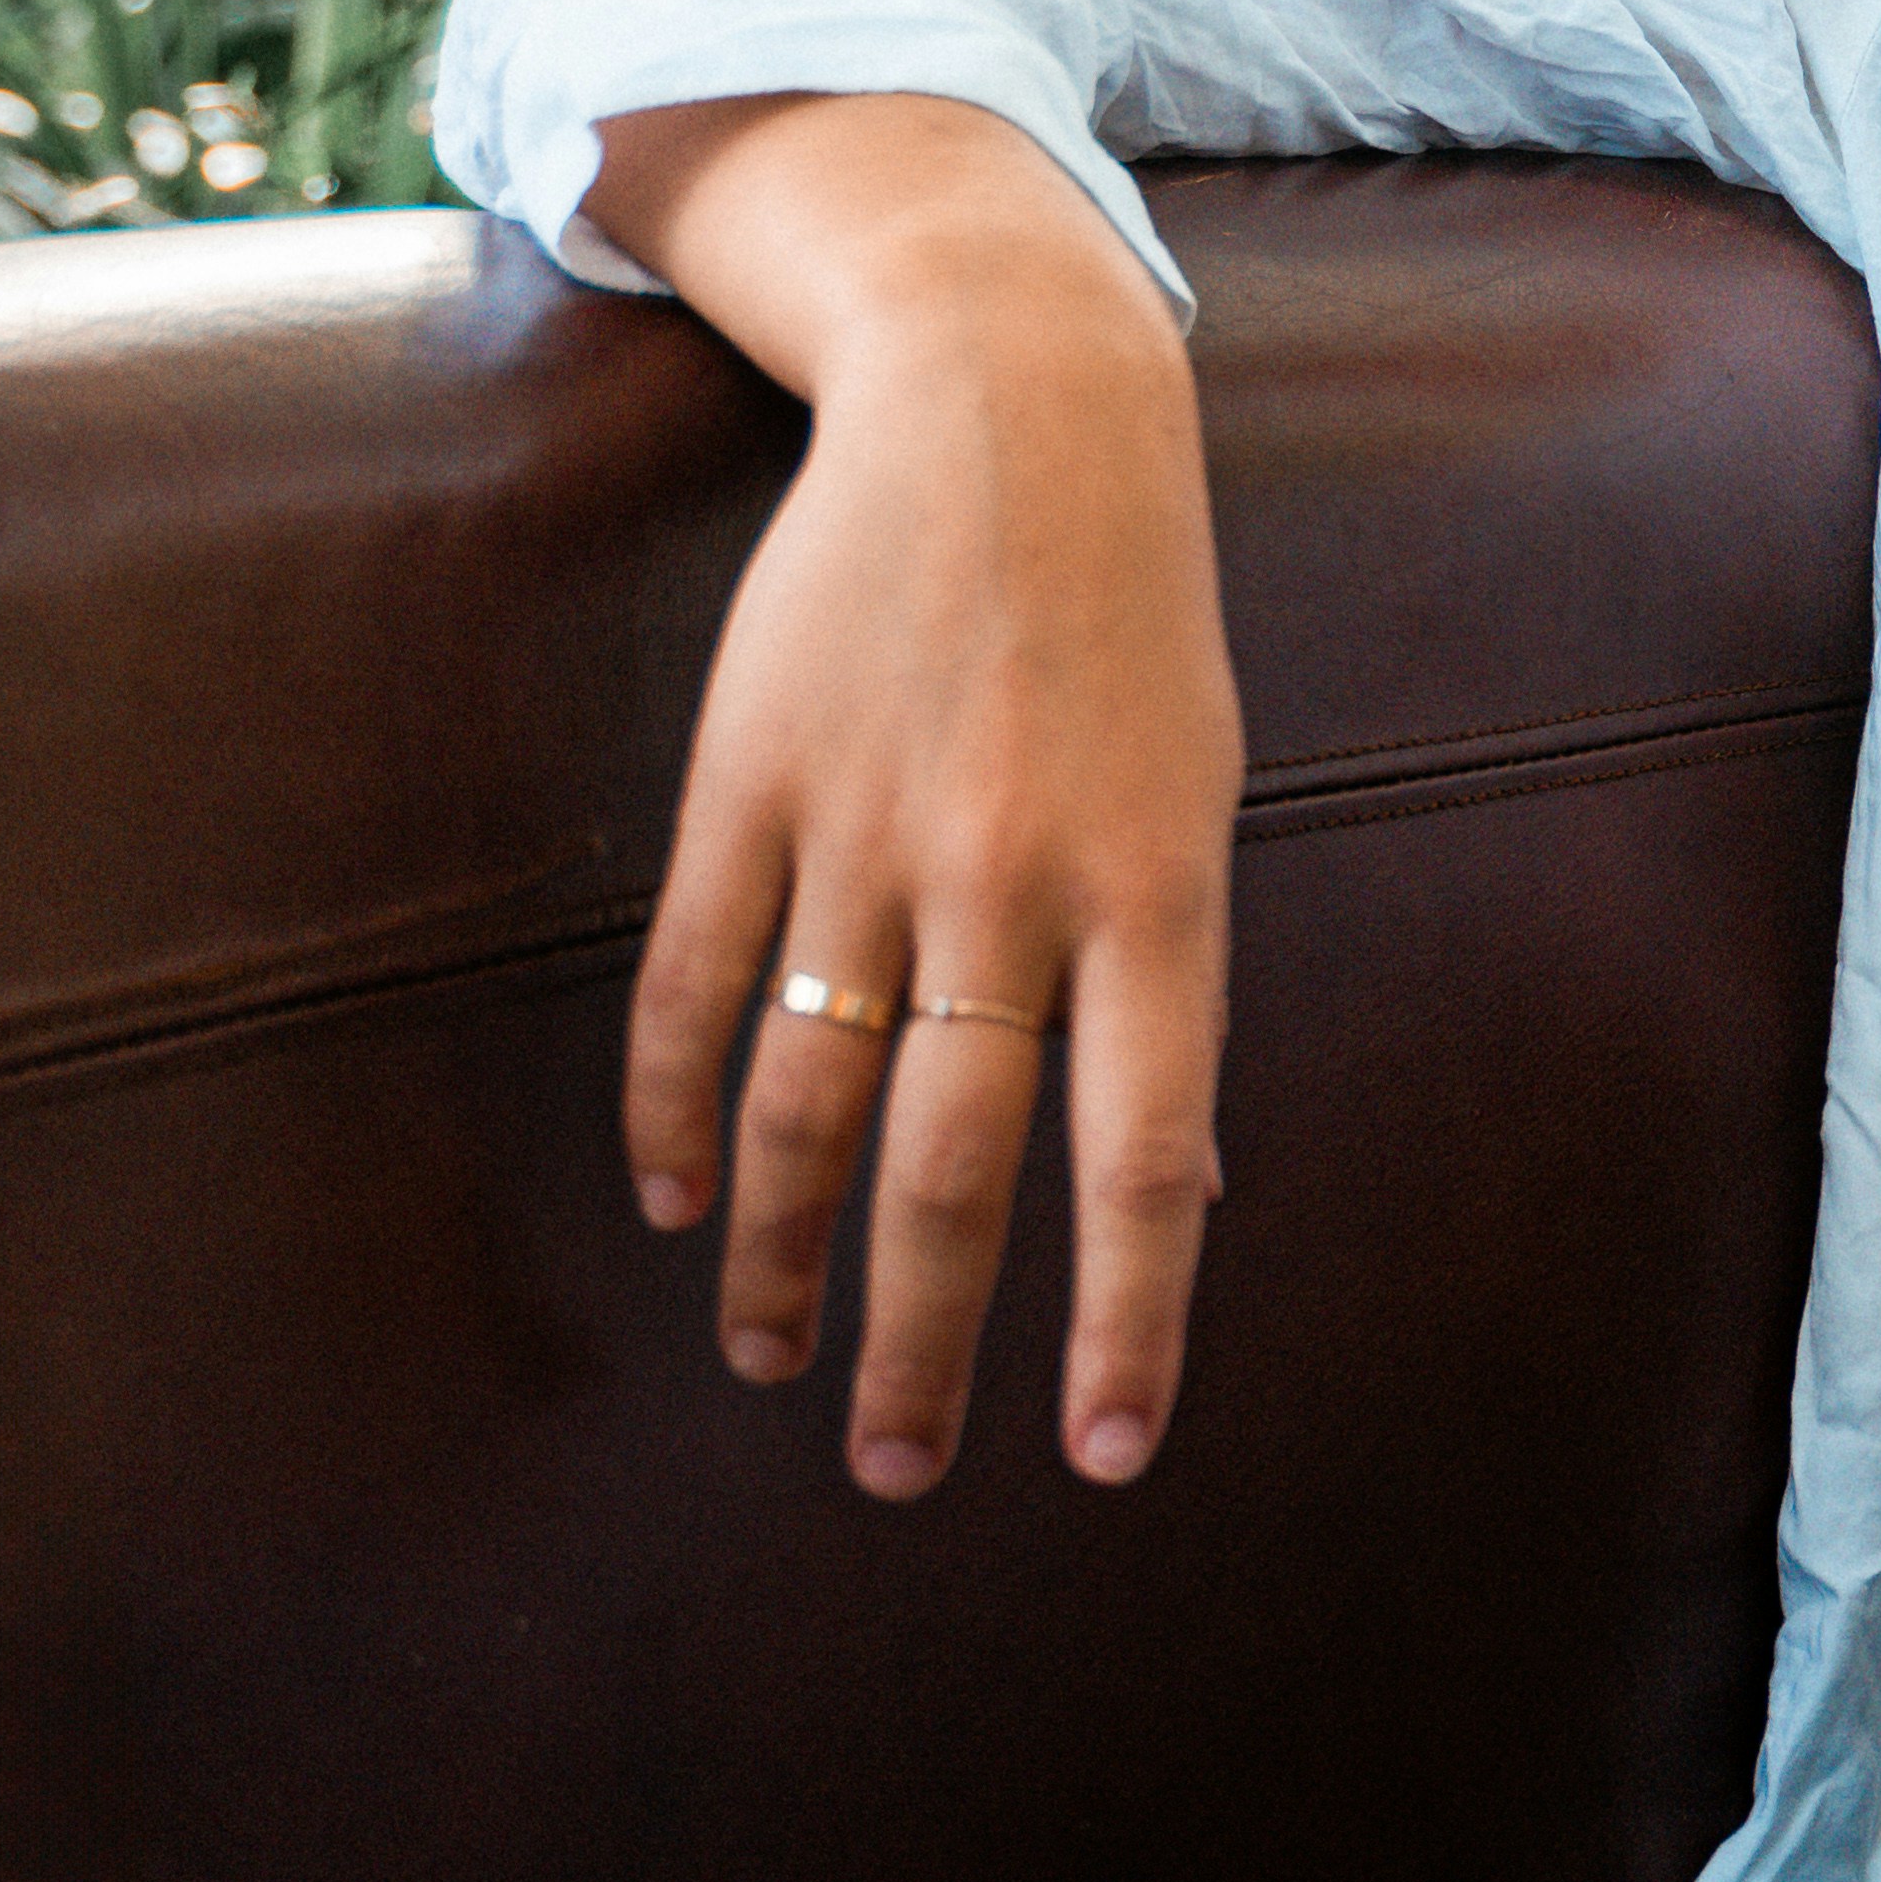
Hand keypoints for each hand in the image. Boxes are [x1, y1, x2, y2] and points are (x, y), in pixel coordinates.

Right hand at [597, 97, 1244, 1498]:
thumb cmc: (1135, 631)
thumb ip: (1172, 986)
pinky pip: (696, 985)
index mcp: (1162, 893)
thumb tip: (1180, 1186)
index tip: (1101, 1456)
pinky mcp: (751, 786)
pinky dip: (678, 1111)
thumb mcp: (1203, 794)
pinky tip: (677, 1201)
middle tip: (899, 1471)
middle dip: (923, 1341)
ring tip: (767, 1362)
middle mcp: (1012, 883)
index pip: (1151, 1157)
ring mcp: (868, 834)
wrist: (1014, 409)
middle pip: (952, 1166)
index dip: (1127, 1319)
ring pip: (804, 1102)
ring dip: (777, 1257)